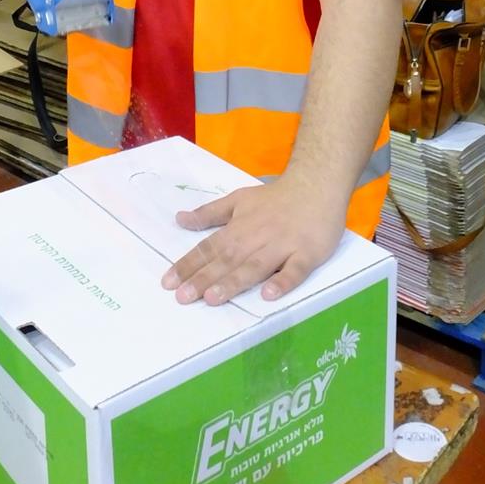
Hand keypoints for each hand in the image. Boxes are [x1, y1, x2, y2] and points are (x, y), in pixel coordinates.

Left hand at [161, 175, 347, 305]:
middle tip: (183, 297)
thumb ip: (210, 213)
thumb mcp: (238, 199)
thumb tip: (179, 219)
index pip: (209, 247)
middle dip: (204, 278)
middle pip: (228, 259)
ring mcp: (282, 246)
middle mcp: (256, 237)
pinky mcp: (307, 253)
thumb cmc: (275, 198)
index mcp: (239, 227)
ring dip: (234, 282)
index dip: (189, 265)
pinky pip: (295, 270)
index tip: (168, 283)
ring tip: (214, 299)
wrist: (316, 184)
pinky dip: (282, 282)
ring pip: (256, 266)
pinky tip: (269, 295)